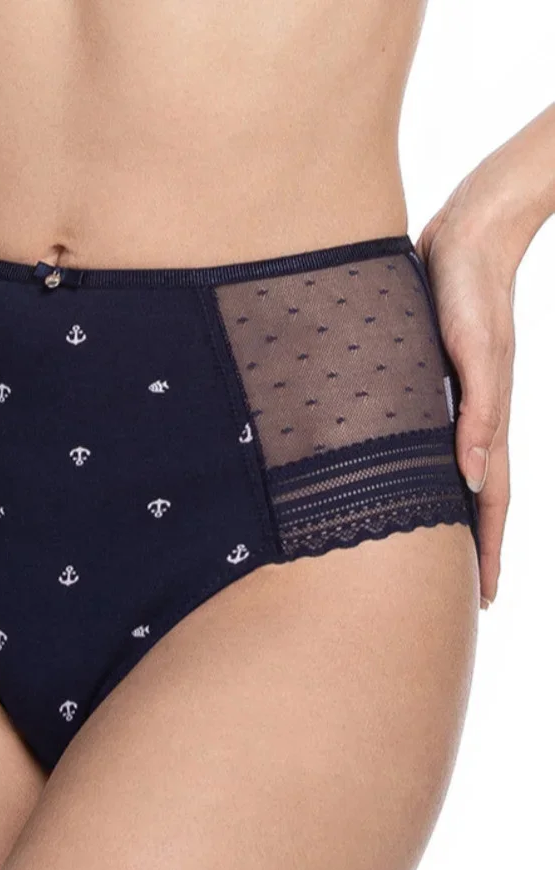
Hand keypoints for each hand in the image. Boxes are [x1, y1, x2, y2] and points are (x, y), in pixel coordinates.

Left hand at [415, 174, 516, 608]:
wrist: (469, 230)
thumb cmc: (468, 286)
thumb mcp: (473, 350)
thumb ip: (475, 411)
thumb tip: (472, 476)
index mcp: (484, 416)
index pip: (489, 498)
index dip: (486, 547)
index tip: (485, 594)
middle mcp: (474, 415)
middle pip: (479, 495)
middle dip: (477, 546)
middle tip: (471, 593)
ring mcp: (461, 398)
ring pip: (461, 472)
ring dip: (459, 514)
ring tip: (449, 551)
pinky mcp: (442, 379)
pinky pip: (444, 439)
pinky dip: (440, 470)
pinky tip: (426, 480)